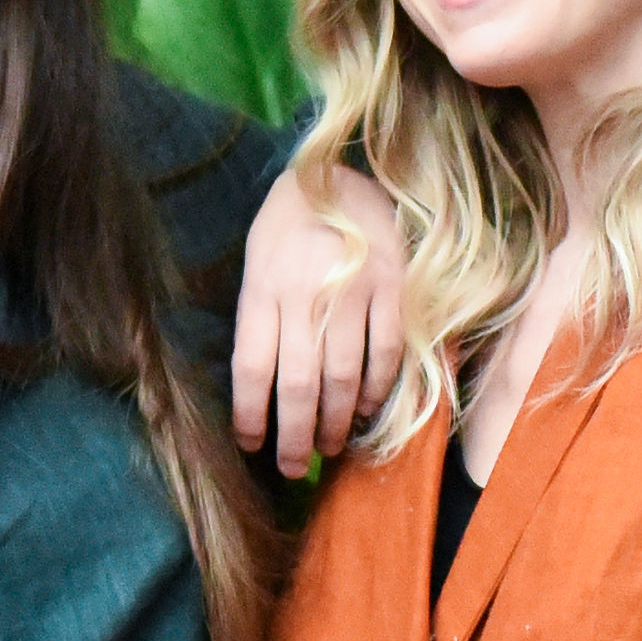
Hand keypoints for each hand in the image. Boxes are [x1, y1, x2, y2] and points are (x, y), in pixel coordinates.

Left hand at [231, 163, 406, 477]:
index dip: (250, 415)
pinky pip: (385, 353)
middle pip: (299, 385)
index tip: (250, 444)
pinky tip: (363, 410)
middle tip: (294, 467)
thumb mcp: (256, 265)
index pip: (251, 369)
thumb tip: (261, 392)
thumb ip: (259, 320)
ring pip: (343, 378)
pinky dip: (375, 390)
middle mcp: (305, 294)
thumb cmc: (287, 227)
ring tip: (328, 448)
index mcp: (263, 288)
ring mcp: (352, 291)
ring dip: (335, 423)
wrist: (337, 172)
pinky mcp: (391, 288)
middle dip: (295, 437)